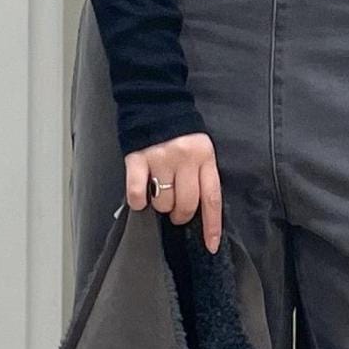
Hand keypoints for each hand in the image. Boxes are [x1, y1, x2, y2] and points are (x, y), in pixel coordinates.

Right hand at [123, 131, 222, 252]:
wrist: (156, 101)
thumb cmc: (181, 133)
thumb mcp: (200, 150)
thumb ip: (201, 175)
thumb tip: (197, 211)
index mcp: (204, 158)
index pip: (211, 198)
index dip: (212, 226)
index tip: (211, 246)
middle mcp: (184, 159)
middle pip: (186, 205)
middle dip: (180, 215)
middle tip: (175, 210)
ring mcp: (160, 158)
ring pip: (162, 203)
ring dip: (160, 205)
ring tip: (158, 190)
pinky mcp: (136, 158)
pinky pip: (136, 194)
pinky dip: (137, 200)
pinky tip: (140, 194)